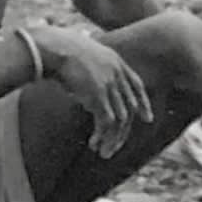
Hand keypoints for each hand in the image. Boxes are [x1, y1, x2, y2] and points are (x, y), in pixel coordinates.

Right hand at [31, 27, 152, 159]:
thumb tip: (84, 90)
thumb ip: (92, 72)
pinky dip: (102, 136)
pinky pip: (107, 122)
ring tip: (103, 153)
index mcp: (115, 62)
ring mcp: (109, 85)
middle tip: (115, 147)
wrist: (54, 49)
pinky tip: (93, 144)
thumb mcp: (84, 58)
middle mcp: (116, 74)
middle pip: (129, 107)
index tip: (147, 118)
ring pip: (120, 120)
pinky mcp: (98, 95)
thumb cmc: (61, 53)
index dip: (143, 103)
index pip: (137, 84)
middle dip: (124, 131)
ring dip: (112, 139)